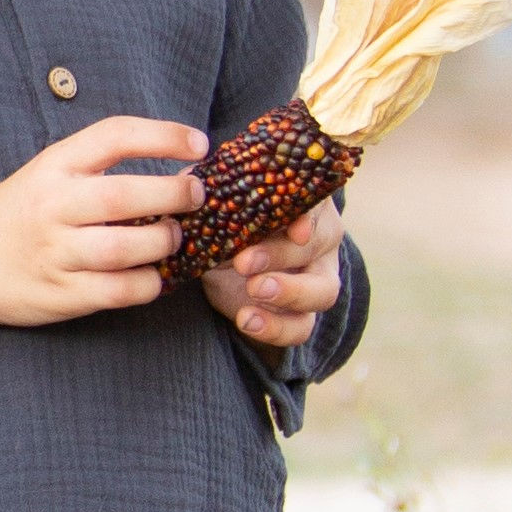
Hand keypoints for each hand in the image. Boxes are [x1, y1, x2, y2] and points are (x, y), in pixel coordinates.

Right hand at [0, 116, 207, 331]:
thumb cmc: (21, 213)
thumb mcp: (50, 172)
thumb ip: (101, 167)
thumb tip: (179, 169)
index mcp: (55, 165)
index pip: (115, 135)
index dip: (164, 135)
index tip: (200, 144)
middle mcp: (53, 206)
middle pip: (125, 196)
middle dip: (173, 195)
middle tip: (195, 196)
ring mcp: (55, 252)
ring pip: (124, 249)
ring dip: (163, 243)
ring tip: (173, 238)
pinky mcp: (60, 294)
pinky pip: (118, 291)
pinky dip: (148, 284)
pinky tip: (154, 275)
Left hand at [201, 196, 344, 350]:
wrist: (226, 267)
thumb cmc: (229, 223)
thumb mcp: (219, 207)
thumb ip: (211, 195)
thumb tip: (187, 184)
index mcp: (302, 203)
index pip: (316, 202)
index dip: (308, 215)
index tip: (293, 227)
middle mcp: (319, 239)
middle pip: (318, 245)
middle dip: (281, 254)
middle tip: (244, 261)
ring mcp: (316, 279)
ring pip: (324, 291)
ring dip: (291, 292)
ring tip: (253, 292)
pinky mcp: (301, 315)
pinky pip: (302, 328)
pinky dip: (277, 328)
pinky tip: (247, 320)